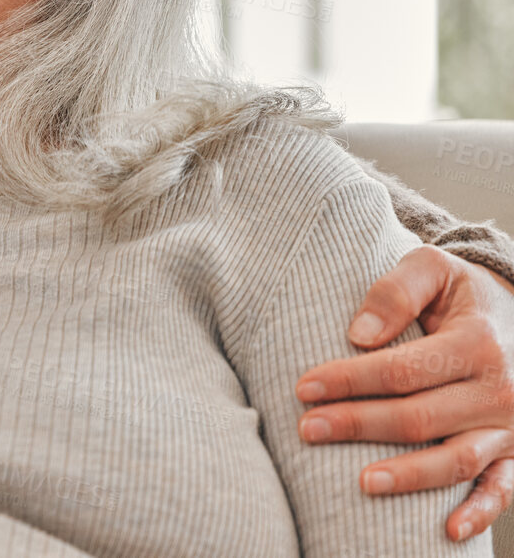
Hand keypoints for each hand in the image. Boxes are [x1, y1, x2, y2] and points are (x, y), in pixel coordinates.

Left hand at [294, 245, 513, 542]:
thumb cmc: (460, 292)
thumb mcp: (433, 268)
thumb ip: (396, 290)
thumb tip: (360, 334)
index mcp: (478, 343)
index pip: (402, 370)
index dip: (350, 380)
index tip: (304, 387)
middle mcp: (500, 389)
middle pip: (421, 417)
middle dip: (359, 424)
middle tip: (307, 428)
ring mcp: (510, 426)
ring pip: (457, 460)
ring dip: (409, 476)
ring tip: (360, 482)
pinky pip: (502, 489)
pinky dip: (479, 513)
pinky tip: (446, 530)